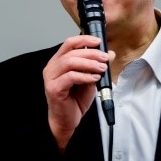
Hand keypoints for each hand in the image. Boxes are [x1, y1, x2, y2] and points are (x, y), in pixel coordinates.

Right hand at [42, 34, 112, 150]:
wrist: (68, 120)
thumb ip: (97, 66)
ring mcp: (51, 78)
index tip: (99, 42)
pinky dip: (85, 76)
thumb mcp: (90, 79)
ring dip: (89, 63)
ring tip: (102, 68)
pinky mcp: (53, 88)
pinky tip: (95, 78)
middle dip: (91, 53)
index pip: (69, 43)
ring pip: (70, 62)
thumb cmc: (75, 100)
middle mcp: (52, 67)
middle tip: (105, 58)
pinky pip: (71, 77)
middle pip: (72, 52)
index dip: (84, 40)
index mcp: (58, 62)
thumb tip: (110, 54)